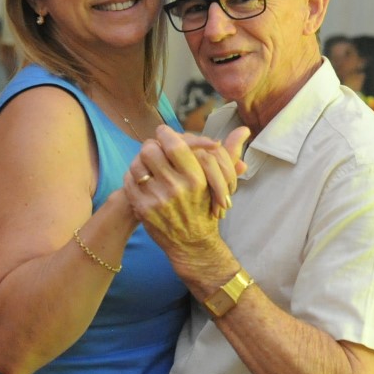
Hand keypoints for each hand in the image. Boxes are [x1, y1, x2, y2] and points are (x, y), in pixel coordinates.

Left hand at [123, 126, 239, 273]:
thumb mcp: (219, 183)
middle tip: (155, 148)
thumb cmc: (206, 209)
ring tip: (148, 163)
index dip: (165, 134)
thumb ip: (229, 154)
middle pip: (151, 150)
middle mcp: (176, 188)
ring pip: (137, 164)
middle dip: (152, 146)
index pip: (174, 144)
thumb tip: (244, 129)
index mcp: (196, 178)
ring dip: (141, 160)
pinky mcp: (143, 208)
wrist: (192, 244)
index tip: (165, 134)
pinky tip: (142, 177)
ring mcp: (157, 199)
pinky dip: (133, 175)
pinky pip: (129, 180)